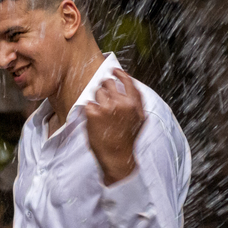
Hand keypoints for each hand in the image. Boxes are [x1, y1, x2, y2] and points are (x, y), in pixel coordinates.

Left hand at [85, 68, 143, 184]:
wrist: (117, 157)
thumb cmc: (127, 139)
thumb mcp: (139, 119)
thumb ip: (136, 101)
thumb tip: (130, 84)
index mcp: (134, 103)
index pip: (127, 80)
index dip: (119, 73)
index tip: (113, 70)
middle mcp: (121, 103)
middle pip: (108, 83)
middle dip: (104, 87)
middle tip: (103, 98)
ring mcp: (106, 108)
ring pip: (96, 92)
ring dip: (96, 100)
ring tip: (101, 115)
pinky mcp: (93, 114)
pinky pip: (88, 104)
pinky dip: (90, 110)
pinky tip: (95, 121)